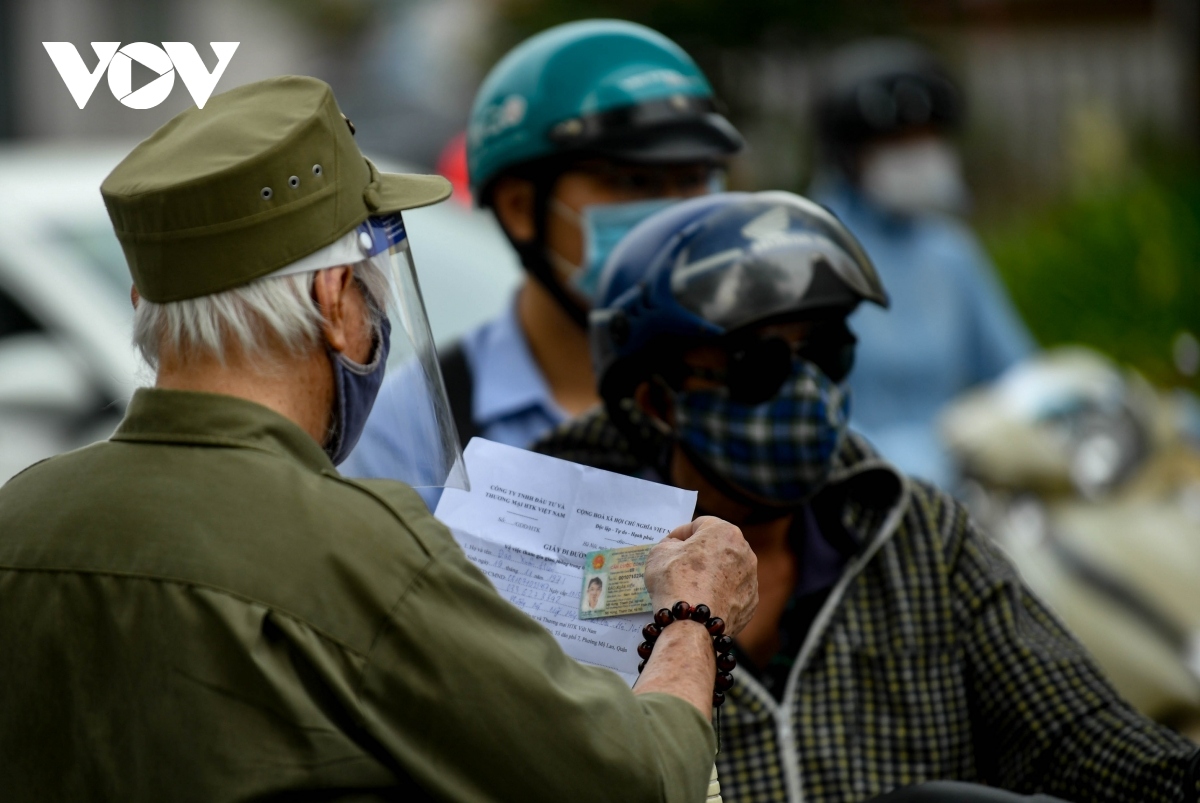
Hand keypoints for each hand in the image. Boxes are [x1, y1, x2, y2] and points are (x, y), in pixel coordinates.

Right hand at [643, 516, 757, 636]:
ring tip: (689, 588)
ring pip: (727, 571)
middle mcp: (745, 552)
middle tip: (678, 566)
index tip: (669, 546)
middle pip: (717, 547)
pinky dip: (719, 596)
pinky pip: (732, 594)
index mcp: (725, 532)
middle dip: (698, 554)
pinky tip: (701, 603)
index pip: (699, 525)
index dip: (680, 534)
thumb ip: (668, 544)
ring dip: (711, 575)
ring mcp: (751, 580)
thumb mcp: (658, 553)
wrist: (692, 623)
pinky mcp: (751, 604)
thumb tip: (674, 548)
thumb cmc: (675, 582)